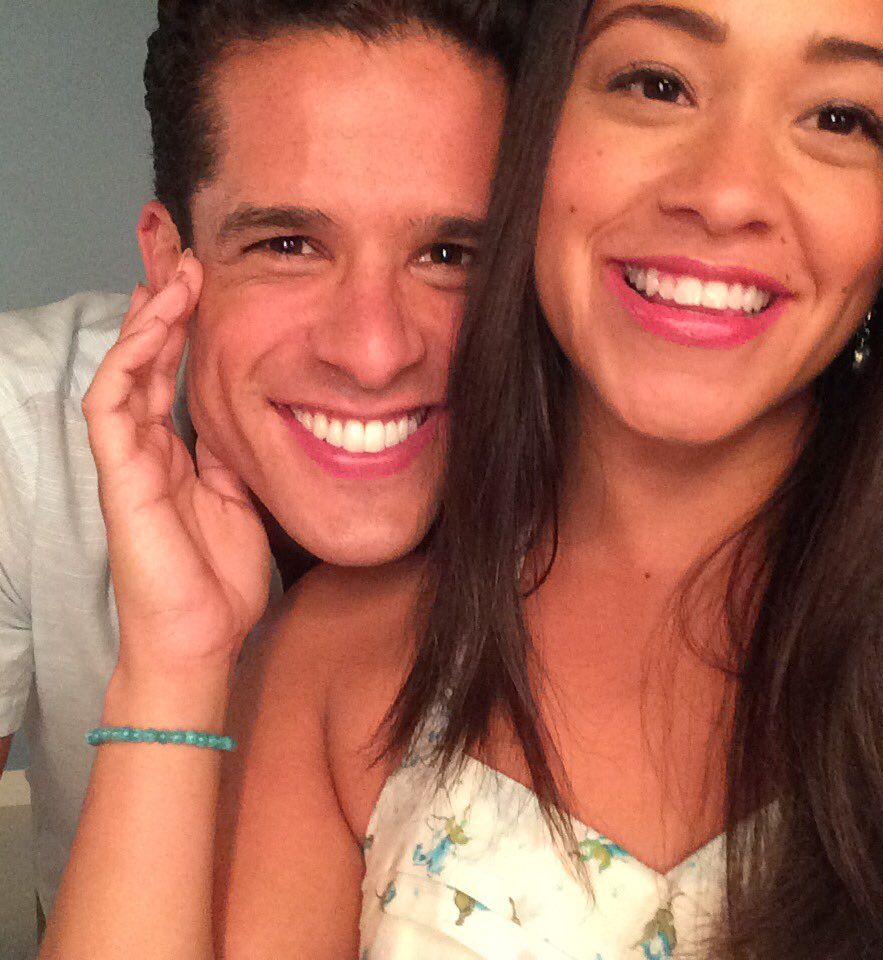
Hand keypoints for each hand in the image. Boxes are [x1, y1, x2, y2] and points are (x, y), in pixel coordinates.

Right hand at [83, 253, 270, 680]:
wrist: (204, 638)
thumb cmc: (222, 578)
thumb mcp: (244, 498)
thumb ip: (237, 454)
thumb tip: (256, 414)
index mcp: (178, 448)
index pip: (175, 366)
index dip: (184, 317)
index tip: (203, 268)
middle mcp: (148, 444)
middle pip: (147, 353)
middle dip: (158, 295)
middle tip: (172, 239)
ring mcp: (129, 458)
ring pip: (126, 365)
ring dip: (149, 314)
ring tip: (175, 267)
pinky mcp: (118, 476)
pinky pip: (111, 403)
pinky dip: (131, 357)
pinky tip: (154, 320)